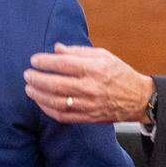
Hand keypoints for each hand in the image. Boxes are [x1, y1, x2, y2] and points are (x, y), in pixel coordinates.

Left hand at [24, 44, 153, 123]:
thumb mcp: (103, 55)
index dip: (45, 62)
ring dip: (39, 95)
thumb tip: (56, 49)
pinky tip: (40, 102)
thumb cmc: (119, 73)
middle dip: (37, 79)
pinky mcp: (88, 118)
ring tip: (29, 88)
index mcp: (94, 69)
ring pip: (57, 102)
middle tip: (27, 74)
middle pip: (56, 84)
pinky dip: (48, 109)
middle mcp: (90, 87)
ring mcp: (88, 105)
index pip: (63, 65)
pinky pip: (63, 116)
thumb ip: (78, 52)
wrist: (137, 99)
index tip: (34, 60)